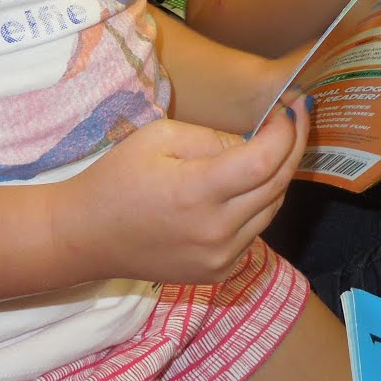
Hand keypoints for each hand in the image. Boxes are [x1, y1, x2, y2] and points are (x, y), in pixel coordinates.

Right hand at [53, 100, 308, 285]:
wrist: (85, 237)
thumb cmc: (117, 178)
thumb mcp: (160, 137)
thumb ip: (213, 138)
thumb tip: (253, 143)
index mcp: (198, 193)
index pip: (265, 161)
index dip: (286, 132)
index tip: (290, 108)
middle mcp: (216, 231)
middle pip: (278, 185)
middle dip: (292, 146)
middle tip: (294, 119)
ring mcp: (219, 257)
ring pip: (272, 209)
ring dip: (277, 176)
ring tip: (271, 147)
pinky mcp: (218, 271)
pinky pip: (255, 231)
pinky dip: (259, 205)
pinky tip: (245, 185)